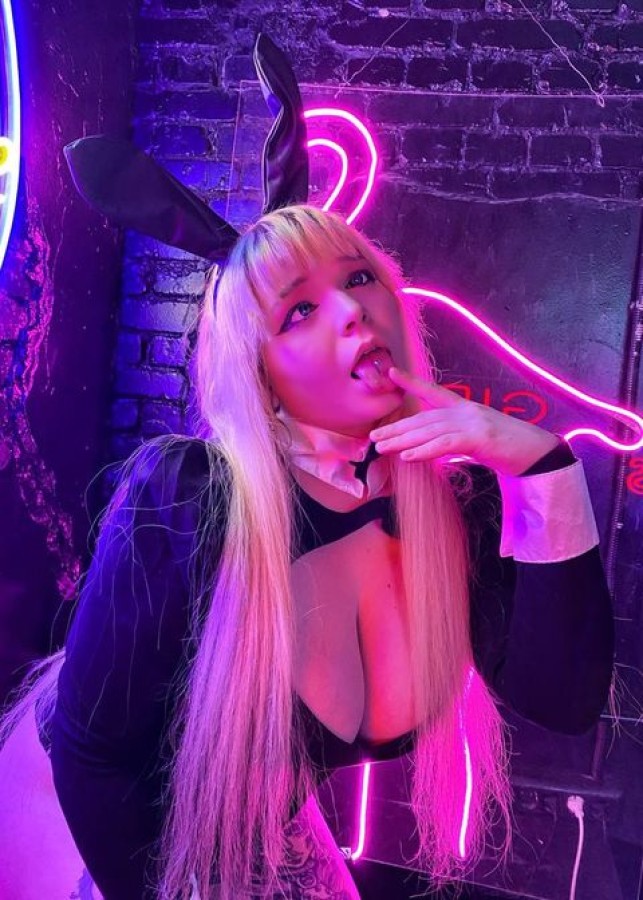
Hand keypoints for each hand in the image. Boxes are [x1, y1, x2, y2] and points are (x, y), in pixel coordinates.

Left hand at [370, 368, 559, 476]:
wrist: (538, 454)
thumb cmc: (508, 448)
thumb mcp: (479, 438)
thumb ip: (456, 437)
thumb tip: (432, 446)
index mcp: (466, 408)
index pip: (434, 392)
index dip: (412, 382)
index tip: (392, 372)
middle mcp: (467, 411)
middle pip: (424, 419)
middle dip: (397, 428)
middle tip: (373, 438)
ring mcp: (474, 423)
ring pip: (430, 432)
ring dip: (403, 441)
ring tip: (382, 448)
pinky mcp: (479, 439)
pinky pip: (445, 445)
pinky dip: (424, 451)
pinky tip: (407, 457)